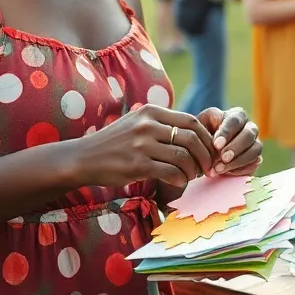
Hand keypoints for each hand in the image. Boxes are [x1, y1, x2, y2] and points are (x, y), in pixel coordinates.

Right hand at [73, 104, 216, 187]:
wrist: (84, 158)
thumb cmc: (115, 143)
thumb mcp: (137, 123)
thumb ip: (161, 124)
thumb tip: (194, 133)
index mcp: (151, 112)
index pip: (191, 120)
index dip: (206, 137)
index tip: (210, 150)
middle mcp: (148, 125)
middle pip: (191, 138)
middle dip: (205, 155)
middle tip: (207, 167)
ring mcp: (142, 144)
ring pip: (183, 156)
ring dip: (193, 170)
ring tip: (192, 176)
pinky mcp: (137, 165)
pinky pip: (171, 172)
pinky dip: (181, 179)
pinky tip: (179, 182)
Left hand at [200, 107, 262, 175]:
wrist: (204, 151)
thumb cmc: (202, 134)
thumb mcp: (201, 124)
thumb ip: (207, 122)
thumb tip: (217, 130)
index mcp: (237, 115)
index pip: (235, 121)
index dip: (227, 133)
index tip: (216, 145)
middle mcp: (249, 128)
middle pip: (248, 135)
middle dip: (235, 147)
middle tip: (222, 158)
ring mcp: (255, 143)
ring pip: (254, 150)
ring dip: (238, 161)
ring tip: (220, 169)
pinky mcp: (255, 159)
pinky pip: (254, 164)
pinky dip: (240, 169)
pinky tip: (226, 173)